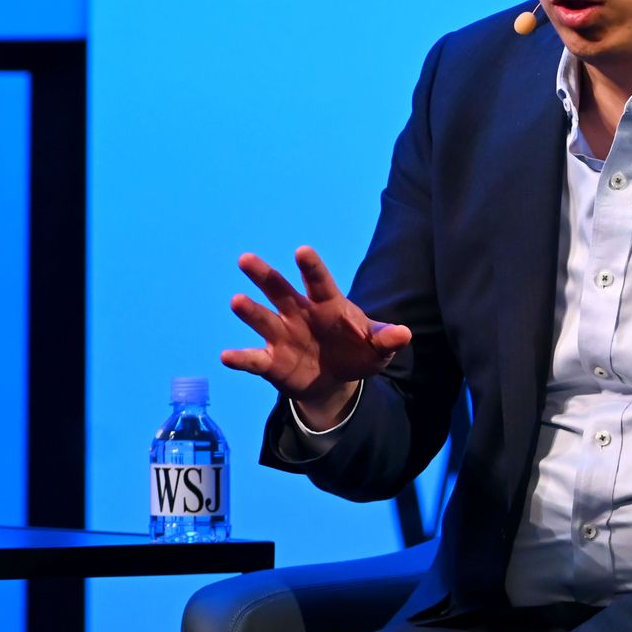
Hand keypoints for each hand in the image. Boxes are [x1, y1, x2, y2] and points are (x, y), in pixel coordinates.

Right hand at [220, 246, 410, 425]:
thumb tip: (404, 334)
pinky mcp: (271, 362)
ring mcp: (282, 336)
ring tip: (237, 301)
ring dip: (250, 311)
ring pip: (262, 319)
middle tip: (246, 259)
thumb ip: (386, 338)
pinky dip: (240, 358)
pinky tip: (227, 356)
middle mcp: (299, 314)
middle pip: (279, 291)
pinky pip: (253, 359)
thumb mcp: (376, 347)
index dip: (311, 268)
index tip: (302, 251)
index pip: (319, 282)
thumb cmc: (357, 351)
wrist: (336, 380)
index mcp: (327, 304)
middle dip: (264, 275)